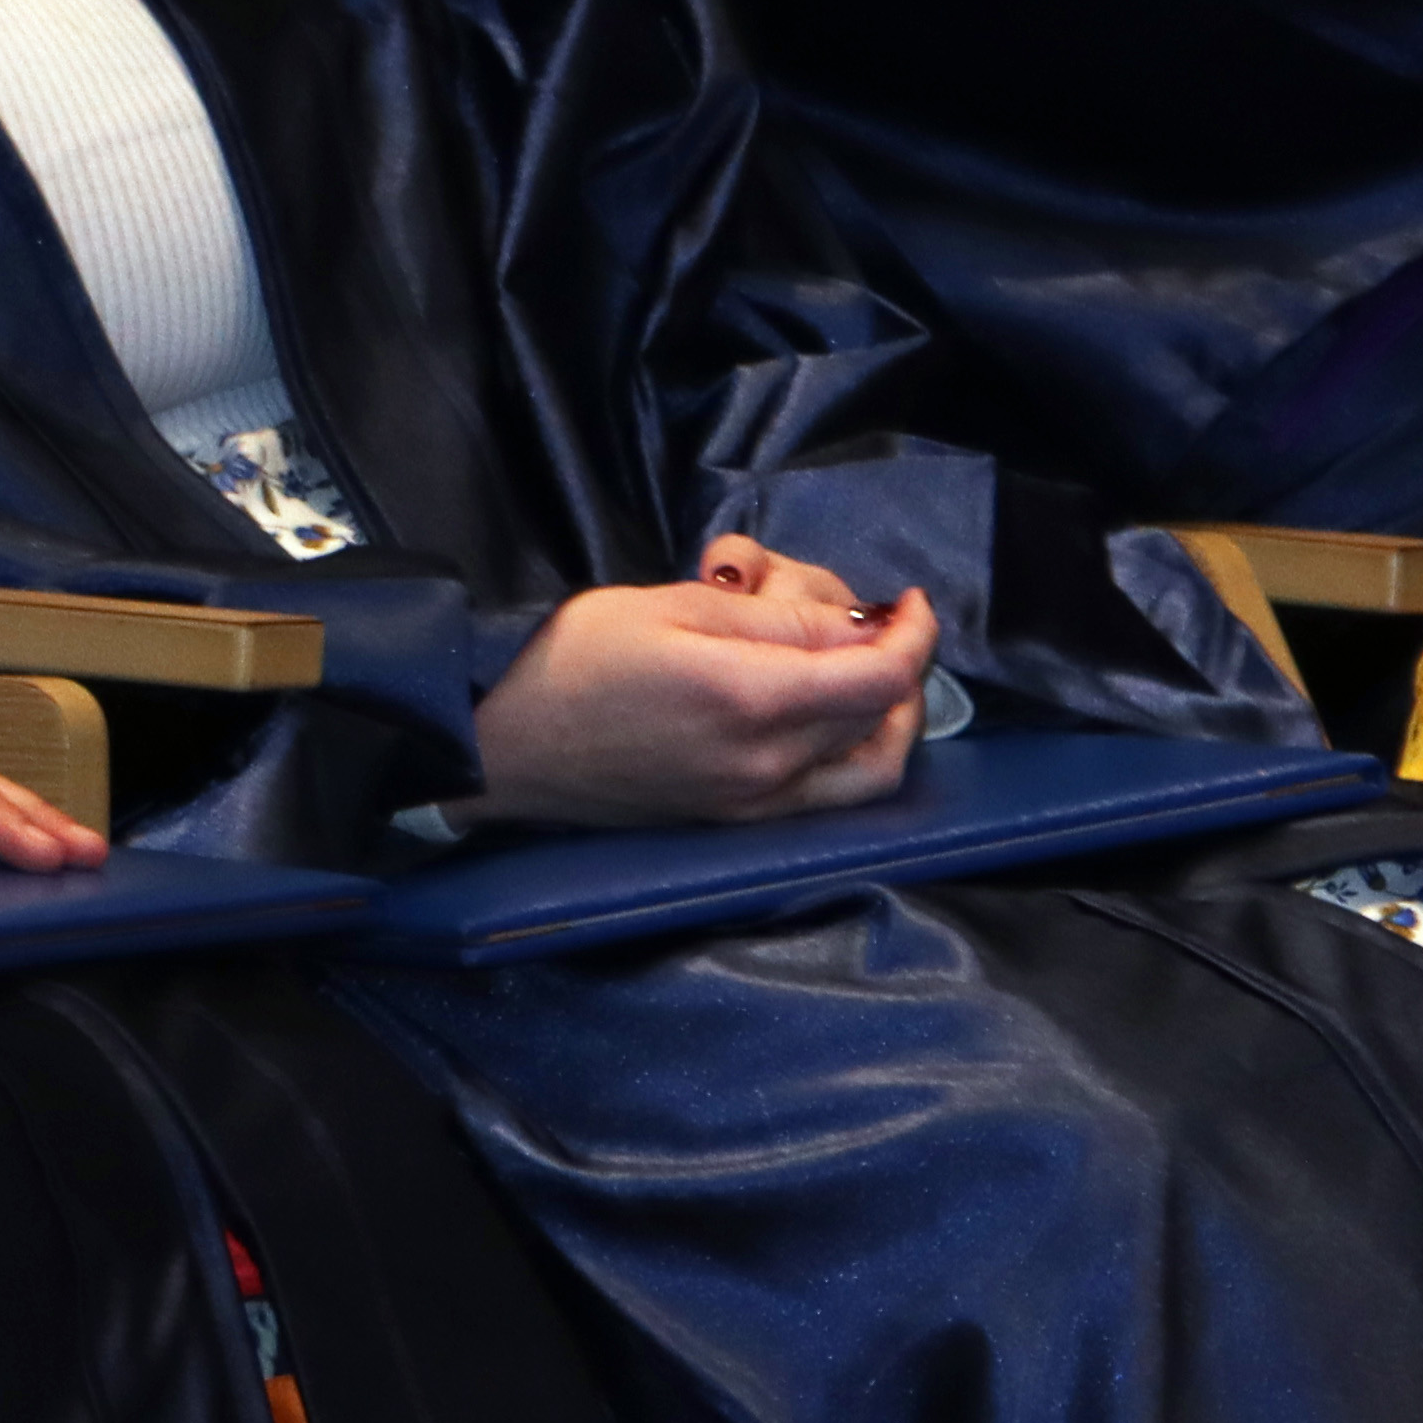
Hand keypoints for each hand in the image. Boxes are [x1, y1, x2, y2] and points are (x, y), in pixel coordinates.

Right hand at [467, 548, 932, 826]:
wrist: (506, 752)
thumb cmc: (578, 662)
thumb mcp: (677, 605)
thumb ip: (777, 621)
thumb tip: (856, 629)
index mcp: (753, 702)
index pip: (882, 678)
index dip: (915, 635)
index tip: (910, 600)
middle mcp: (766, 767)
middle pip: (882, 721)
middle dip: (897, 664)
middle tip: (872, 623)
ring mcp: (752, 805)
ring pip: (867, 773)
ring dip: (888, 721)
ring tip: (867, 673)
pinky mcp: (733, 822)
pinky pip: (825, 799)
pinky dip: (851, 757)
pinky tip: (826, 716)